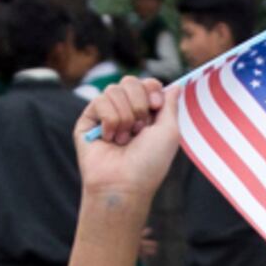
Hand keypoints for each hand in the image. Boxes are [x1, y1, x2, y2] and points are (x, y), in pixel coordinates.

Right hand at [74, 75, 181, 200]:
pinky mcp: (88, 120)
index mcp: (146, 114)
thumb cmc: (149, 163)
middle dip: (138, 104)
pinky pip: (100, 100)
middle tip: (139, 129)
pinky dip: (110, 121)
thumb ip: (171, 105)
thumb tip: (176, 85)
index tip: (155, 106)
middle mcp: (126, 112)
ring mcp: (106, 115)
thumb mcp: (169, 132)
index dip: (152, 89)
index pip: (147, 83)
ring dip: (125, 116)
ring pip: (114, 89)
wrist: (124, 184)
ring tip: (124, 139)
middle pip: (130, 81)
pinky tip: (109, 139)